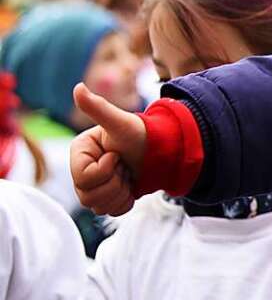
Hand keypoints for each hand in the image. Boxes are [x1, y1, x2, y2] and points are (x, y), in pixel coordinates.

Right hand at [70, 84, 145, 215]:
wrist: (164, 151)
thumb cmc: (144, 134)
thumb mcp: (121, 123)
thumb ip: (99, 108)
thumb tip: (78, 87)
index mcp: (80, 151)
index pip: (83, 178)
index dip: (106, 171)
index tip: (118, 156)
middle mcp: (82, 168)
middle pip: (88, 196)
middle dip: (115, 184)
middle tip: (126, 167)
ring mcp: (94, 184)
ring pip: (98, 207)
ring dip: (121, 193)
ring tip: (129, 176)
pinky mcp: (107, 196)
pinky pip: (110, 212)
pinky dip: (125, 202)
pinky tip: (132, 186)